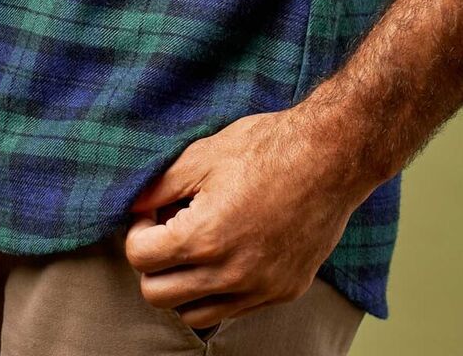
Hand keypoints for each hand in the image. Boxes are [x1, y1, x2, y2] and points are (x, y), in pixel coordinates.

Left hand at [123, 108, 362, 331]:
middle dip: (153, 262)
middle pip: (157, 294)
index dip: (138, 230)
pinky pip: (232, 310)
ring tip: (197, 244)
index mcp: (204, 237)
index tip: (154, 212)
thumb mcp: (204, 155)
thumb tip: (132, 206)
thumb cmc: (268, 148)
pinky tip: (228, 252)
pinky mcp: (281, 293)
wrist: (330, 158)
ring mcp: (257, 289)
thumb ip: (160, 186)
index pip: (139, 257)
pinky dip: (218, 291)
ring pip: (193, 314)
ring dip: (183, 284)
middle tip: (169, 229)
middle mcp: (229, 274)